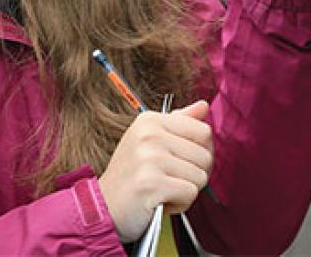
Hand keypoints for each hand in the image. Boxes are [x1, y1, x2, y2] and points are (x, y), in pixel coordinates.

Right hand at [98, 100, 212, 242]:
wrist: (105, 205)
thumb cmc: (133, 174)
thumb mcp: (151, 140)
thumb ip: (179, 122)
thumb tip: (203, 105)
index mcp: (150, 120)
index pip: (203, 131)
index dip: (200, 152)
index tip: (179, 160)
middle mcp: (149, 134)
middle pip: (205, 156)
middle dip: (193, 174)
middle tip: (168, 178)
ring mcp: (149, 157)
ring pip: (200, 177)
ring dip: (185, 190)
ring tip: (162, 188)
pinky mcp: (151, 183)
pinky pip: (190, 193)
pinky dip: (180, 204)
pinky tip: (160, 199)